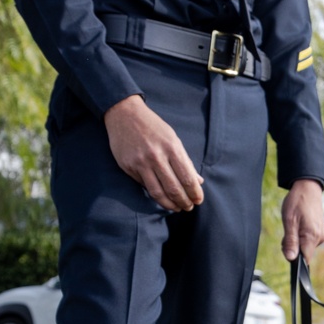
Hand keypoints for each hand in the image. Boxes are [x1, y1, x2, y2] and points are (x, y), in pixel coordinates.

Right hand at [104, 95, 203, 211]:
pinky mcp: (129, 167)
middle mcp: (157, 157)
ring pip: (158, 193)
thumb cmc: (153, 127)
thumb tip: (198, 181)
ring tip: (177, 208)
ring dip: (170, 204)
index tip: (198, 200)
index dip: (195, 193)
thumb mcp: (173, 138)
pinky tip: (162, 198)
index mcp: (172, 148)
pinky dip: (155, 195)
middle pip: (174, 189)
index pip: (187, 178)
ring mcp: (141, 163)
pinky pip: (145, 186)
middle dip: (184, 202)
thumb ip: (185, 161)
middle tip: (188, 207)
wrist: (125, 115)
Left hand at [281, 179, 323, 262]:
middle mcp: (320, 238)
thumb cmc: (297, 202)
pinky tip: (299, 224)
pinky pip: (309, 240)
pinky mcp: (320, 232)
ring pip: (305, 247)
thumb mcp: (289, 221)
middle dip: (293, 247)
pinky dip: (301, 236)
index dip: (294, 257)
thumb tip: (291, 259)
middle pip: (304, 253)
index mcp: (312, 237)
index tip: (287, 246)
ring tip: (294, 224)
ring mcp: (321, 235)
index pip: (304, 259)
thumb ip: (290, 241)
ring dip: (297, 241)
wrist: (308, 188)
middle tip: (287, 232)